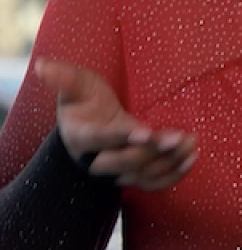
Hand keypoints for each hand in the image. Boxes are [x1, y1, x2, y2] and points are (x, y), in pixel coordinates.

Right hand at [35, 58, 196, 190]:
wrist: (92, 126)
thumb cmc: (85, 102)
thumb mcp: (76, 86)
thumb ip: (64, 77)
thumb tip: (42, 65)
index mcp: (82, 136)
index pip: (101, 139)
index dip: (122, 136)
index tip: (145, 131)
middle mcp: (98, 159)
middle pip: (125, 163)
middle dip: (152, 152)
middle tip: (178, 138)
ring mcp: (117, 172)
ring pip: (143, 174)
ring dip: (170, 161)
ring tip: (190, 141)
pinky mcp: (135, 176)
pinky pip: (154, 184)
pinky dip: (174, 175)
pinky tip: (191, 158)